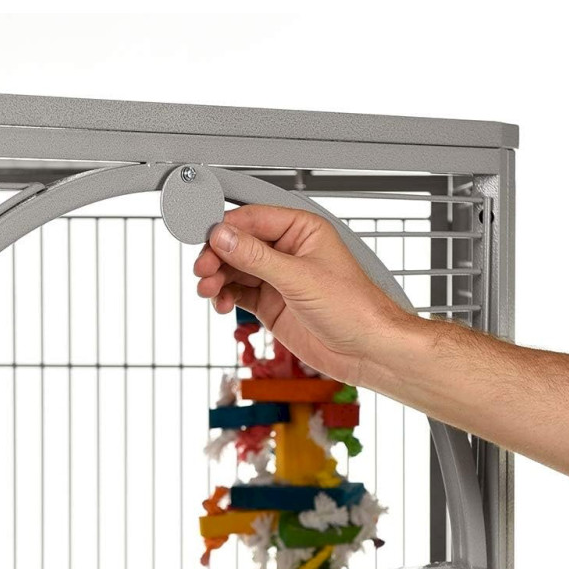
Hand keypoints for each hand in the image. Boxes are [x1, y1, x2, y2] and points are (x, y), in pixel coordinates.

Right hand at [193, 205, 413, 386]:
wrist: (366, 350)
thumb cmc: (354, 308)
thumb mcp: (300, 278)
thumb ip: (257, 257)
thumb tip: (222, 237)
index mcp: (301, 229)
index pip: (252, 218)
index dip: (224, 226)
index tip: (202, 236)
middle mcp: (287, 250)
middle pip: (237, 243)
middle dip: (216, 256)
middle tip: (203, 270)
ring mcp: (277, 278)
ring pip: (234, 269)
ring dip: (217, 278)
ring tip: (208, 290)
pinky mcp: (271, 304)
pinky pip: (238, 293)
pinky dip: (225, 297)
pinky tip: (222, 304)